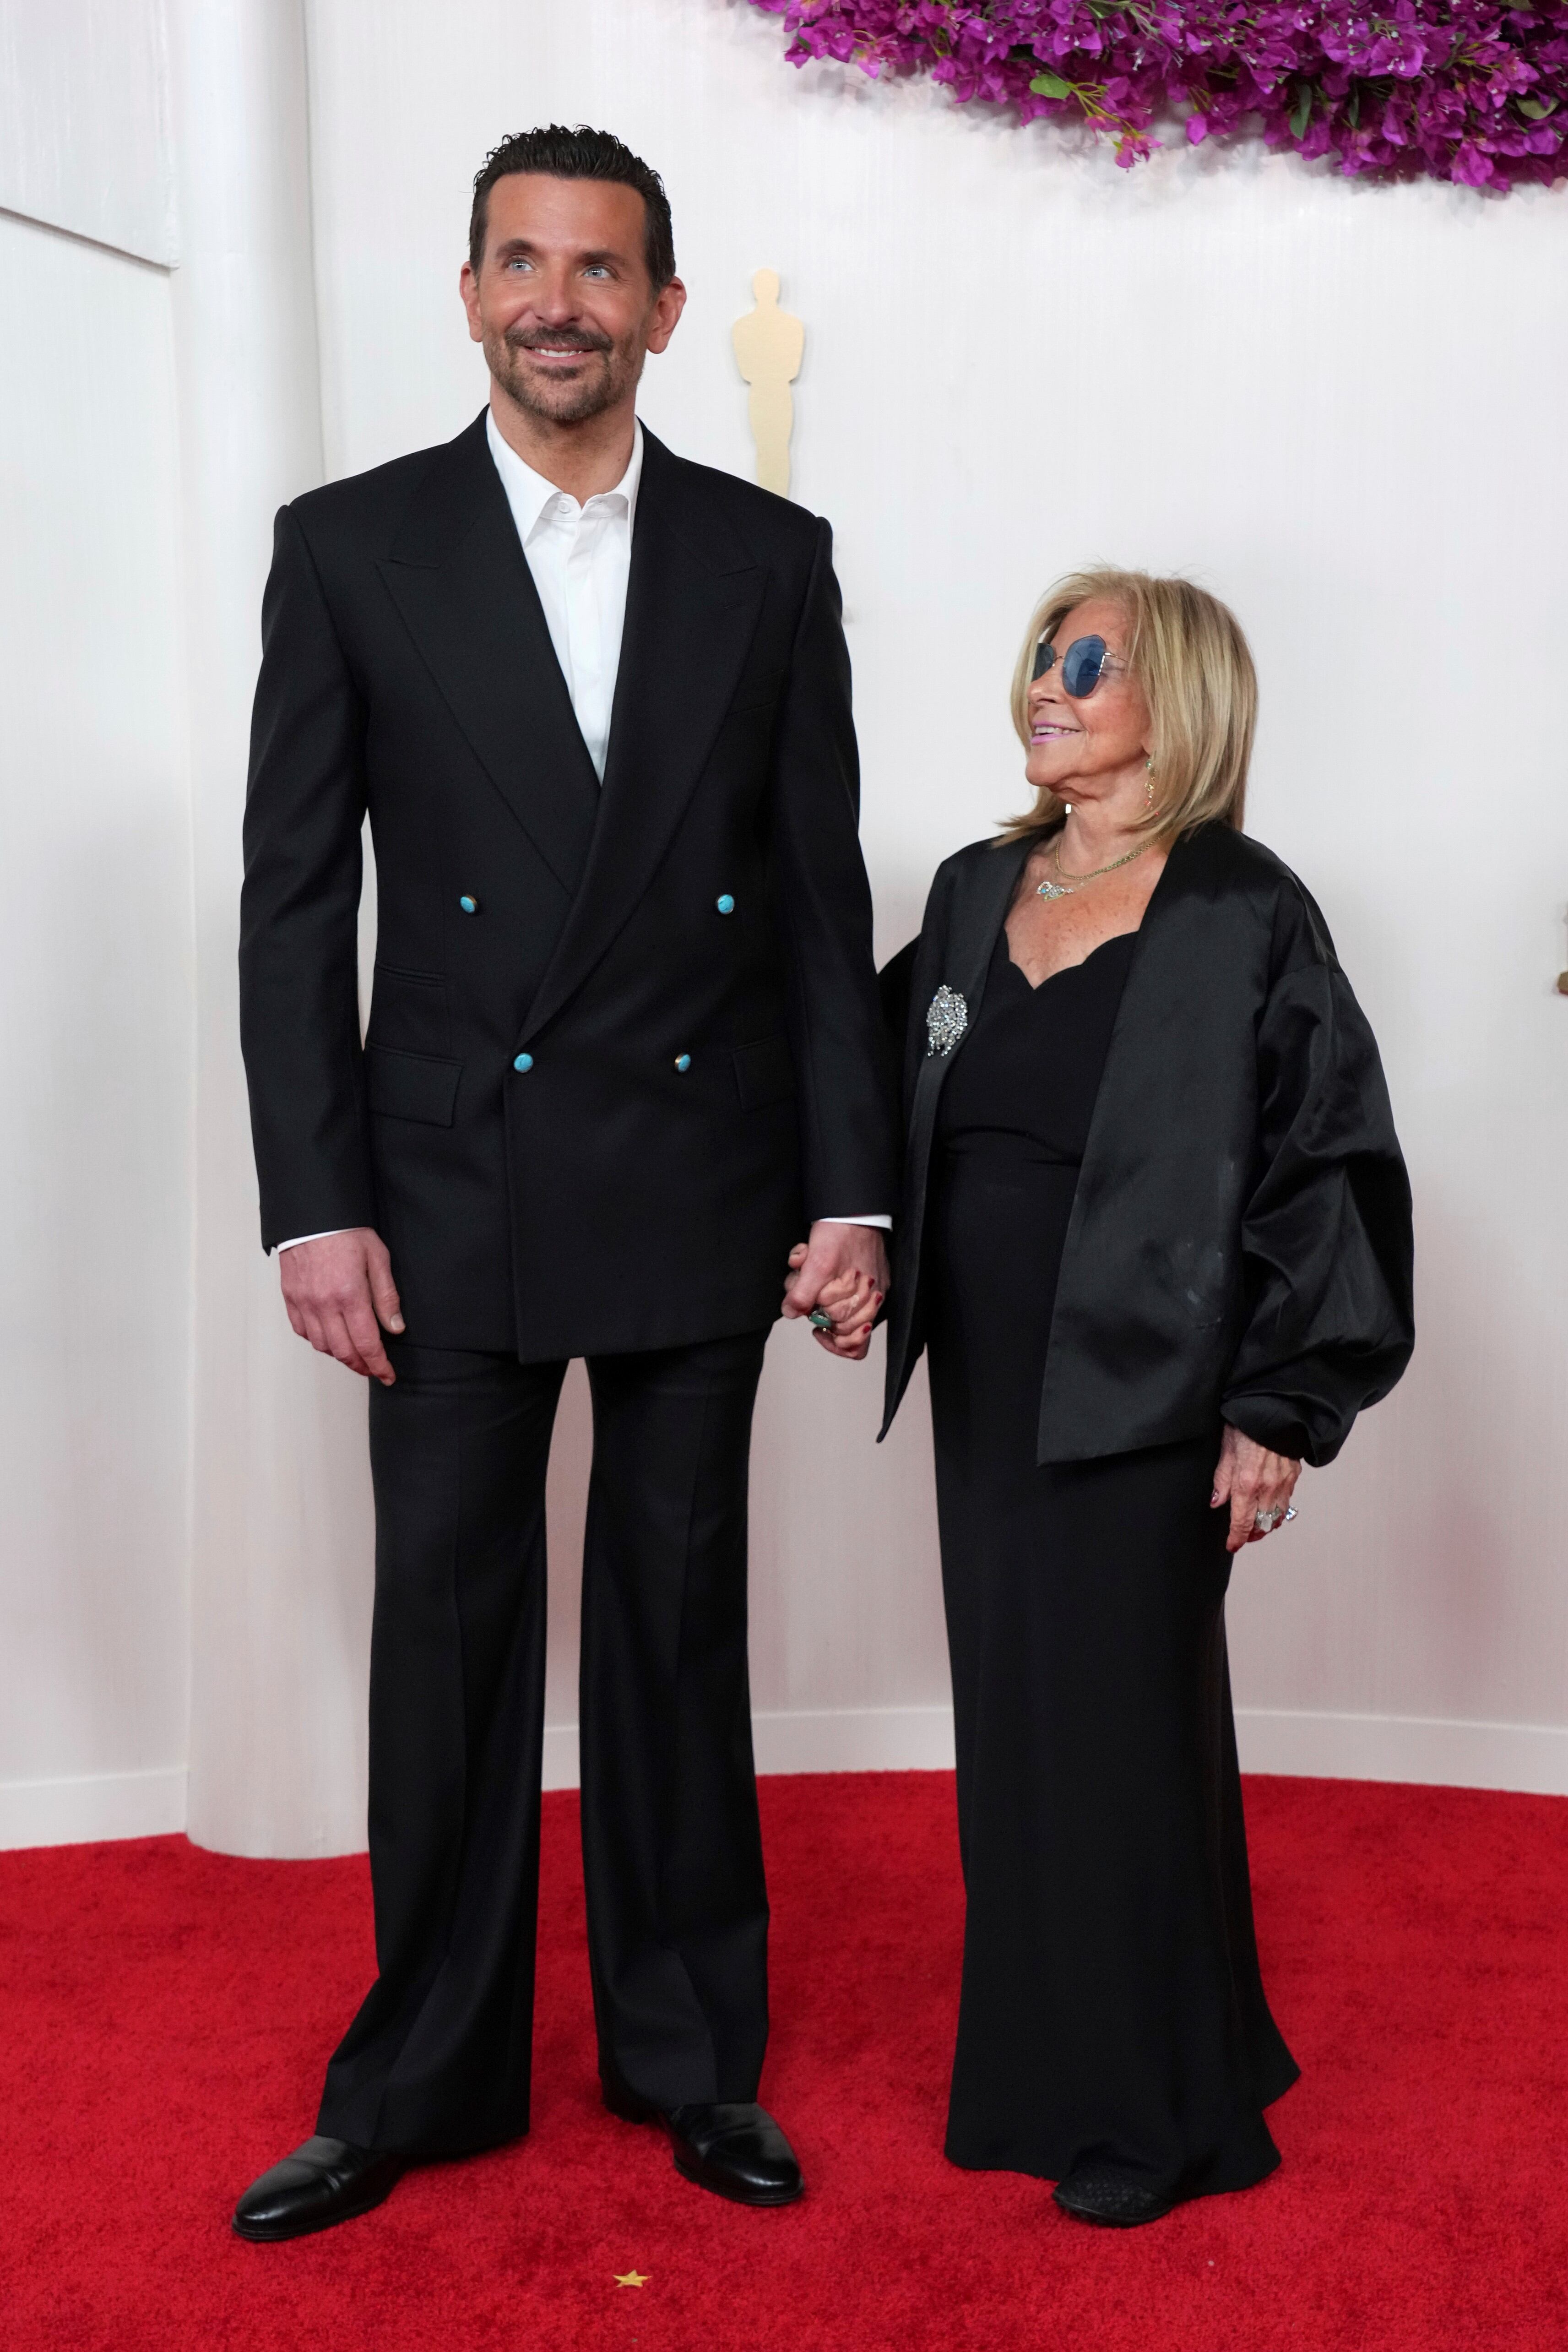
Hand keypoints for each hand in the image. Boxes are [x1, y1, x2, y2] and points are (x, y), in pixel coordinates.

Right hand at [279, 1227, 403, 1384]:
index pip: (367, 1344)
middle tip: (373, 1368)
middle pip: (343, 1352)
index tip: (388, 1375)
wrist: (313, 1214)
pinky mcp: (290, 1297)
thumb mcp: (379, 1259)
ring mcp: (304, 1302)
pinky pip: (302, 1331)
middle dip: (361, 1366)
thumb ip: (387, 1297)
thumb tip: (395, 1328)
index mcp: (350, 1295)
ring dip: (340, 1355)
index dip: (379, 1365)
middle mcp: (324, 1304)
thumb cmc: (347, 1232)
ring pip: (322, 1345)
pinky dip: (318, 1340)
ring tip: (355, 1354)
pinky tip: (331, 1337)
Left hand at [781, 1221, 888, 1361]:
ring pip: (831, 1308)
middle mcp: (868, 1298)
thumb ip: (803, 1294)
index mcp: (864, 1301)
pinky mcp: (853, 1276)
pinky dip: (813, 1278)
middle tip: (802, 1282)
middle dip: (814, 1305)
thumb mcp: (816, 1264)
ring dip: (808, 1288)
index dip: (830, 1338)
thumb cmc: (841, 1232)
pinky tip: (806, 1261)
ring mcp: (862, 1287)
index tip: (815, 1329)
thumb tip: (792, 1313)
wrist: (851, 1206)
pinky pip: (832, 1290)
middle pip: (838, 1326)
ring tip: (803, 1267)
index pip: (853, 1344)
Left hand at [1211, 1423, 1300, 1552]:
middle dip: (1251, 1534)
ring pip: (1277, 1516)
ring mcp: (1284, 1482)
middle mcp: (1268, 1487)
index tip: (1232, 1545)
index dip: (1236, 1538)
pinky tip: (1270, 1507)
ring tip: (1256, 1527)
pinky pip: (1287, 1501)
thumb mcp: (1225, 1450)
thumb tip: (1216, 1502)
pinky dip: (1278, 1510)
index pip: (1242, 1522)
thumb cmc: (1245, 1425)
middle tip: (1243, 1537)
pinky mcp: (1293, 1475)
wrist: (1274, 1408)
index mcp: (1246, 1483)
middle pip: (1261, 1524)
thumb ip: (1221, 1480)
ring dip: (1266, 1525)